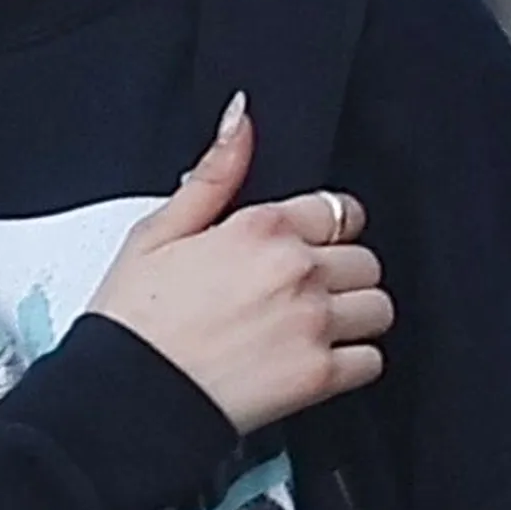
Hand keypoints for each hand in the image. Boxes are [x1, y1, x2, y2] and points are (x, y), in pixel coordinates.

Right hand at [87, 94, 392, 436]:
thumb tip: (241, 117)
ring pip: (379, 307)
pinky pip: (373, 361)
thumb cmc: (137, 312)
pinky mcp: (320, 378)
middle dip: (340, 268)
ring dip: (354, 311)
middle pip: (365, 258)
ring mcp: (313, 325)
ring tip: (312, 320)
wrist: (131, 392)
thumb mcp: (161, 227)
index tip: (306, 239)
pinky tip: (313, 354)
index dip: (324, 224)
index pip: (338, 209)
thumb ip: (215, 171)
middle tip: (302, 284)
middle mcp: (297, 271)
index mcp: (260, 227)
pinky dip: (352, 359)